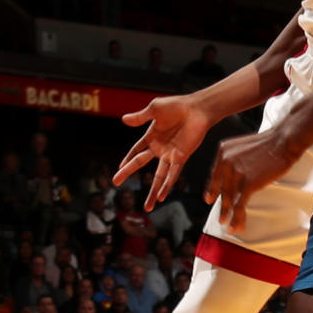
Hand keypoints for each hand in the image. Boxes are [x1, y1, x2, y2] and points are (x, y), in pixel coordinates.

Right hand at [113, 94, 212, 209]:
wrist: (197, 109)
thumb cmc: (177, 106)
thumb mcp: (154, 109)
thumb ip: (140, 117)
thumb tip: (123, 119)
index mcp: (151, 136)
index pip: (135, 150)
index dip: (127, 159)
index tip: (118, 169)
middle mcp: (159, 148)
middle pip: (140, 163)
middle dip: (127, 173)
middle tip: (115, 182)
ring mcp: (170, 154)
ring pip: (158, 177)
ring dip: (153, 191)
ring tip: (147, 207)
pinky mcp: (181, 157)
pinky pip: (172, 174)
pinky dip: (167, 185)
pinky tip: (162, 196)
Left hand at [205, 129, 297, 233]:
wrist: (283, 141)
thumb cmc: (270, 143)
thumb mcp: (243, 146)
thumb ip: (235, 160)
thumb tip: (234, 177)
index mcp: (223, 151)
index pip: (215, 174)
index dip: (212, 189)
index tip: (209, 199)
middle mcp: (226, 161)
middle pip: (223, 189)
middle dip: (222, 206)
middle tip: (221, 218)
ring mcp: (236, 173)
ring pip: (230, 200)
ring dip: (229, 215)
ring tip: (228, 227)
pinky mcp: (248, 184)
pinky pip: (239, 205)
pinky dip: (237, 218)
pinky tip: (235, 226)